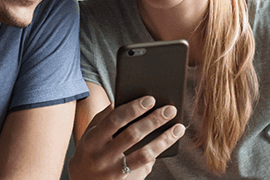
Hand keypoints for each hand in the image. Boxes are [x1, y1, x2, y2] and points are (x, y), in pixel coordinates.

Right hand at [68, 96, 184, 178]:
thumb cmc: (91, 150)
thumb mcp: (91, 133)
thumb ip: (106, 116)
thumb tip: (128, 98)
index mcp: (92, 139)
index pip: (115, 120)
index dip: (133, 108)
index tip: (151, 98)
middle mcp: (101, 156)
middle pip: (132, 135)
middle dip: (153, 120)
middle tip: (170, 109)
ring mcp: (113, 171)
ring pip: (144, 154)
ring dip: (164, 139)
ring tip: (178, 128)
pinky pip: (145, 166)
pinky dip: (156, 154)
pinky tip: (167, 143)